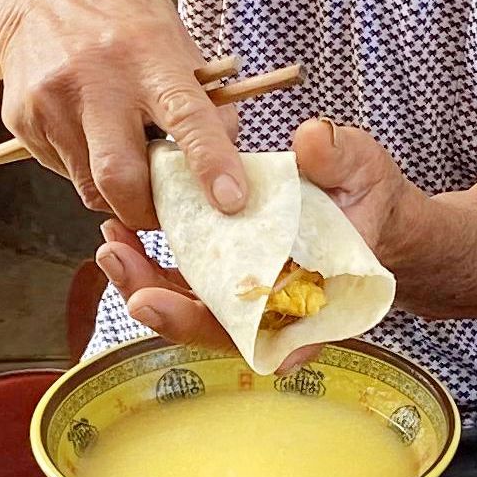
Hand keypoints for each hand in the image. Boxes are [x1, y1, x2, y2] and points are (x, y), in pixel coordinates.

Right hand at [0, 0, 242, 232]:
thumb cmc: (114, 14)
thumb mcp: (169, 30)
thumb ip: (199, 90)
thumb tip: (228, 153)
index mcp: (147, 51)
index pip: (187, 116)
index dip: (211, 164)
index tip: (231, 202)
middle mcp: (97, 78)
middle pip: (122, 176)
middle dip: (149, 212)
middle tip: (165, 212)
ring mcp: (53, 102)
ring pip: (92, 187)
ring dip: (119, 193)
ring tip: (128, 161)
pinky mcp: (24, 122)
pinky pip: (67, 172)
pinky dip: (88, 171)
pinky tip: (90, 134)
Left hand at [98, 121, 433, 347]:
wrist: (360, 198)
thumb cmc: (364, 189)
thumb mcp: (361, 165)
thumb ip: (338, 157)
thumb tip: (310, 141)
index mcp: (318, 302)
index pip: (271, 335)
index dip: (226, 331)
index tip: (177, 311)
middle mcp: (275, 314)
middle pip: (214, 329)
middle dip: (167, 310)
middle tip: (126, 276)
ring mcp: (243, 299)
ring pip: (188, 310)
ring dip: (145, 286)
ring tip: (112, 248)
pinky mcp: (221, 277)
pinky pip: (179, 284)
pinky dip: (149, 266)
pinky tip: (122, 234)